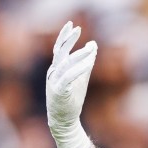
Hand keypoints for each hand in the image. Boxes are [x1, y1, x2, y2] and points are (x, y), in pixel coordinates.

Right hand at [46, 21, 97, 147]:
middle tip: (78, 29)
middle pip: (59, 52)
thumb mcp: (81, 77)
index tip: (72, 26)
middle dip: (68, 40)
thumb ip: (87, 62)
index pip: (59, 49)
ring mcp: (54, 82)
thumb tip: (94, 46)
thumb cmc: (72, 99)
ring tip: (91, 48)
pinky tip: (89, 63)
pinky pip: (68, 77)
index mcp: (56, 69)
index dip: (64, 37)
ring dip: (79, 55)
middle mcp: (53, 73)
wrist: (64, 120)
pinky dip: (78, 69)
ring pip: (65, 64)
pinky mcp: (59, 92)